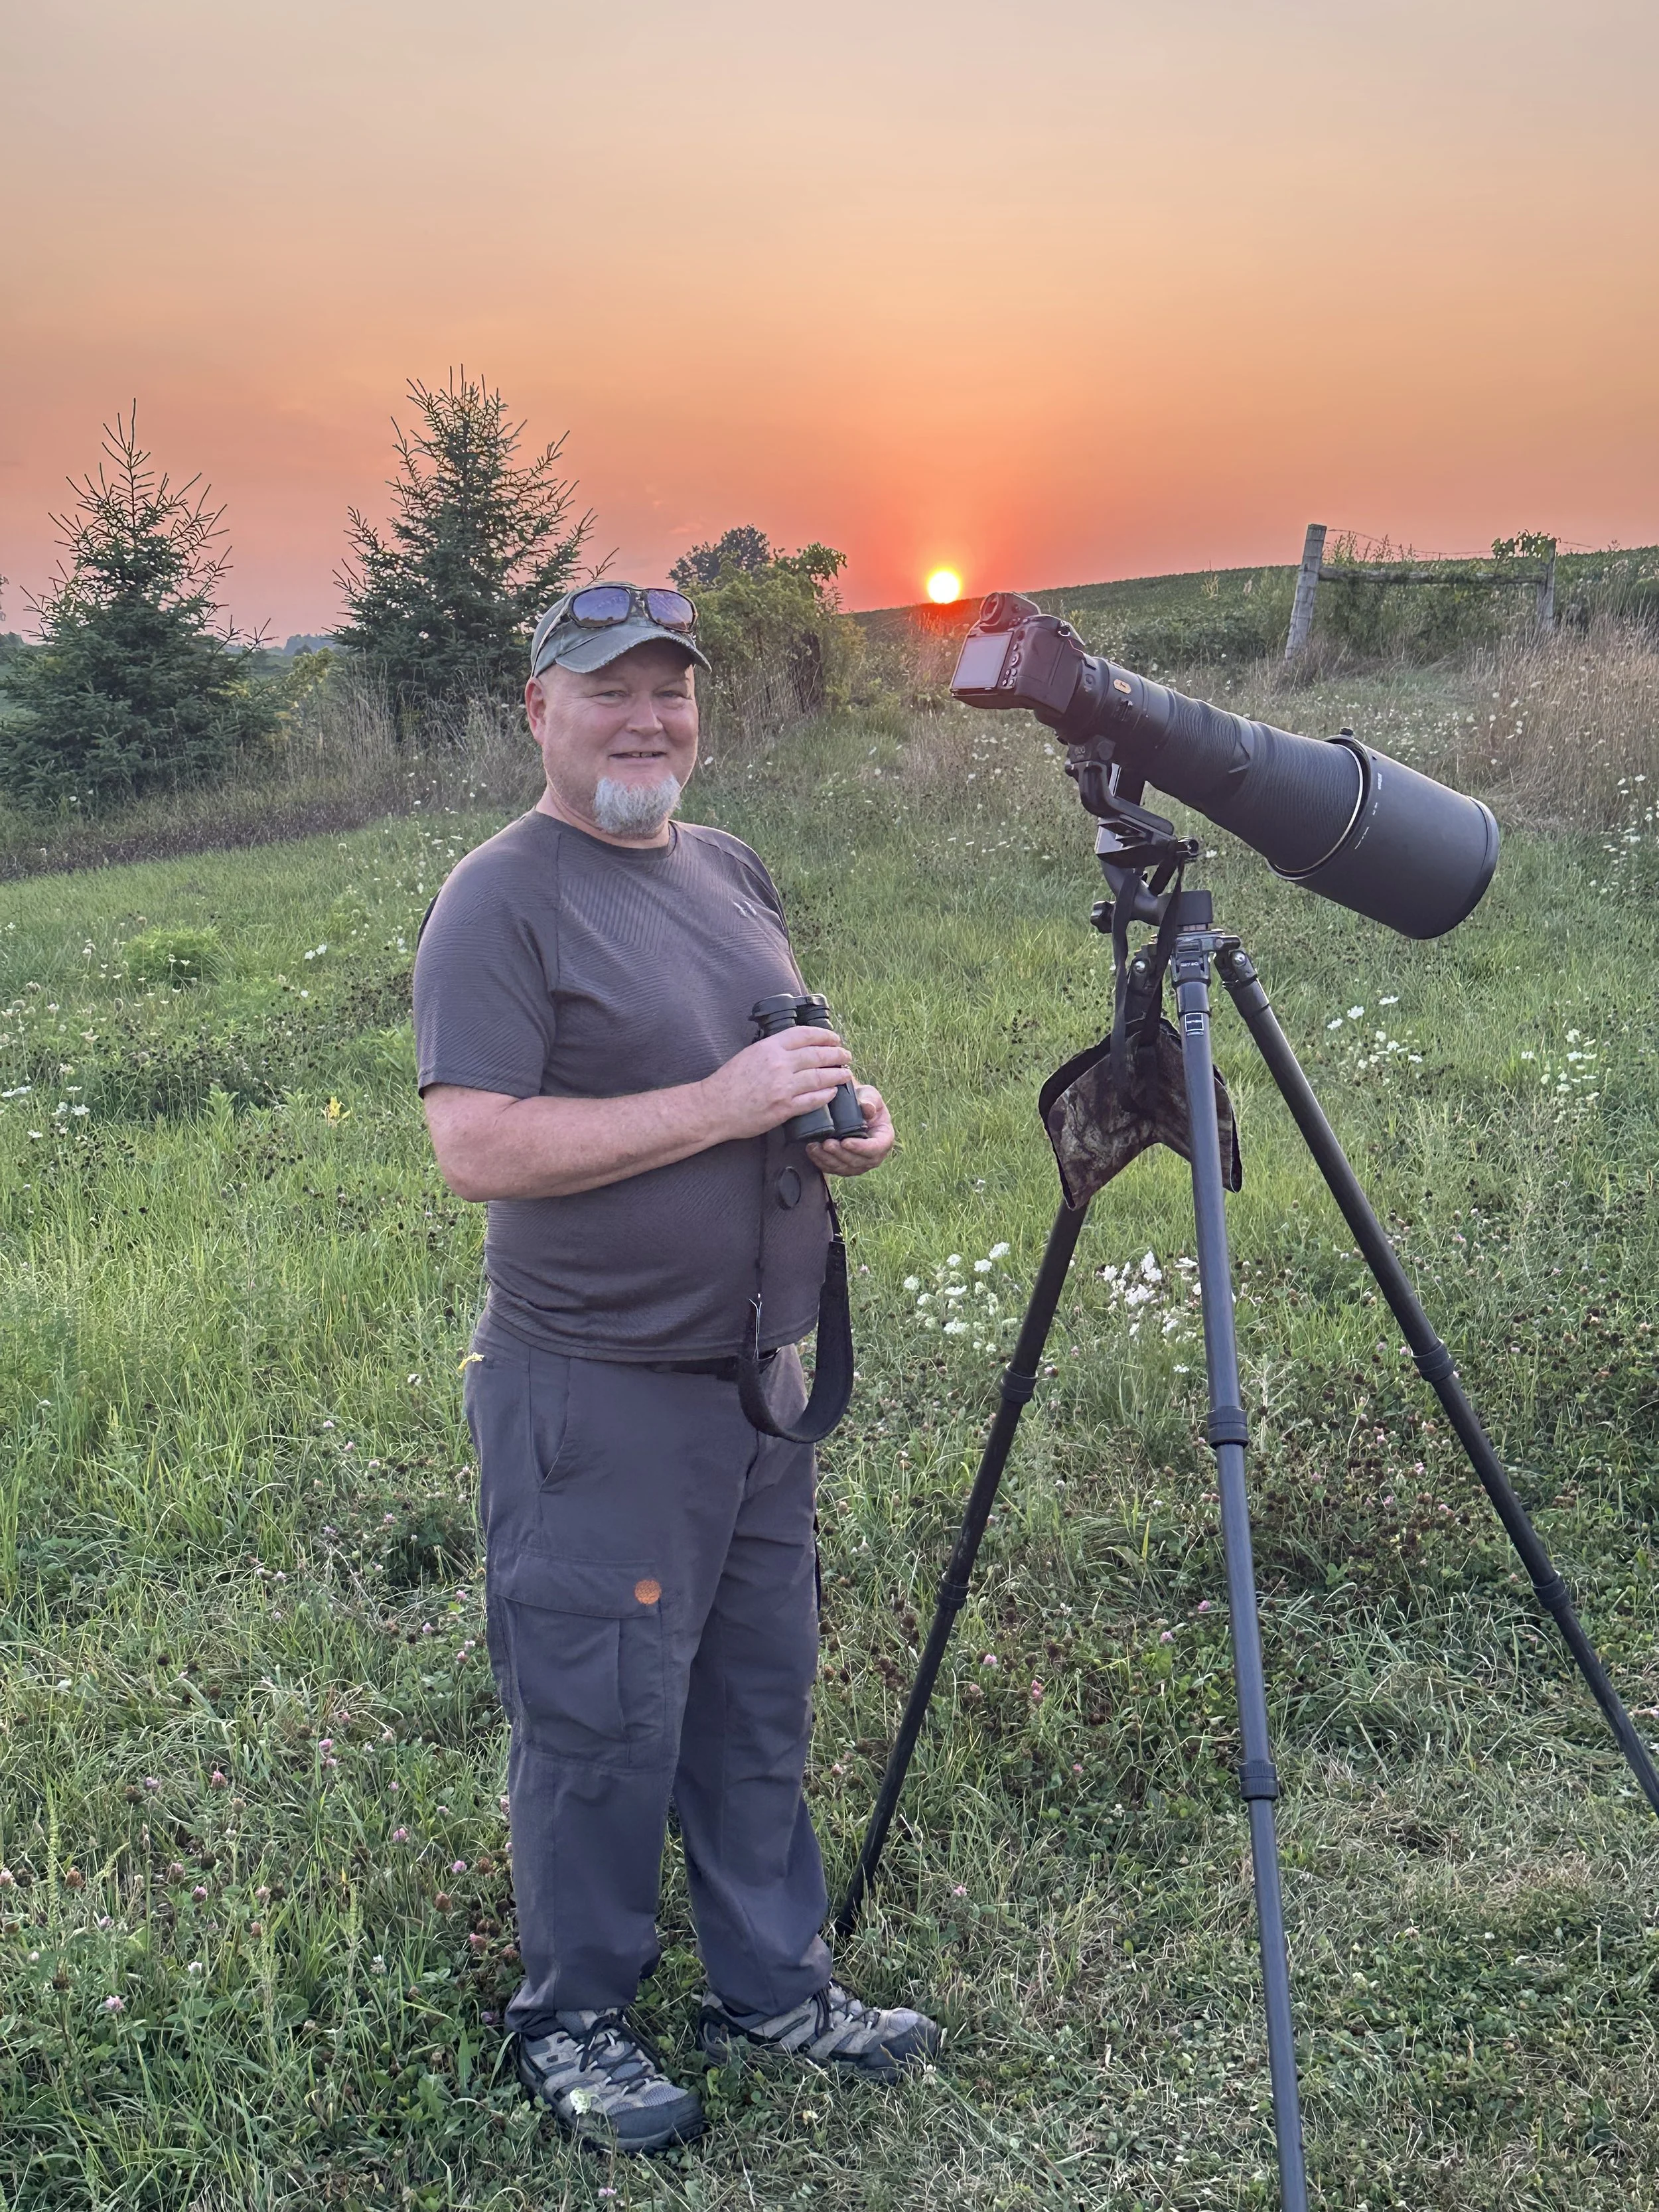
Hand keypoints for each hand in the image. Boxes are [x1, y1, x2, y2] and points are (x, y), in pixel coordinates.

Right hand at [700, 1026, 853, 1141]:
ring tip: (845, 1074)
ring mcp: (783, 1086)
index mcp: (769, 1047)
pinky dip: (826, 1095)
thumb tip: (795, 1049)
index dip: (824, 1035)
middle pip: (818, 1054)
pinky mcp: (784, 1108)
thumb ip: (772, 1050)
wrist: (714, 1107)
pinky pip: (813, 1100)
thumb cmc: (728, 1082)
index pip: (804, 1035)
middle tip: (846, 1056)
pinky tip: (832, 1092)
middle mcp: (779, 1064)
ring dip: (837, 1074)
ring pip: (820, 1077)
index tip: (834, 1038)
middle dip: (836, 1054)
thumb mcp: (749, 1054)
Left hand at [807, 1085, 894, 1177]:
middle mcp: (874, 1154)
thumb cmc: (862, 1100)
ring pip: (845, 1168)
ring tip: (816, 1147)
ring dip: (829, 1159)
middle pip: (859, 1162)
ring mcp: (859, 1163)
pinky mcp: (844, 1166)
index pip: (877, 1148)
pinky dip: (822, 1162)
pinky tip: (812, 1151)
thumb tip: (867, 1109)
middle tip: (827, 1144)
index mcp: (884, 1138)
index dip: (861, 1148)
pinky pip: (833, 1169)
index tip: (846, 1142)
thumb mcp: (869, 1094)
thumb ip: (870, 1100)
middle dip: (841, 1154)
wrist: (849, 1107)